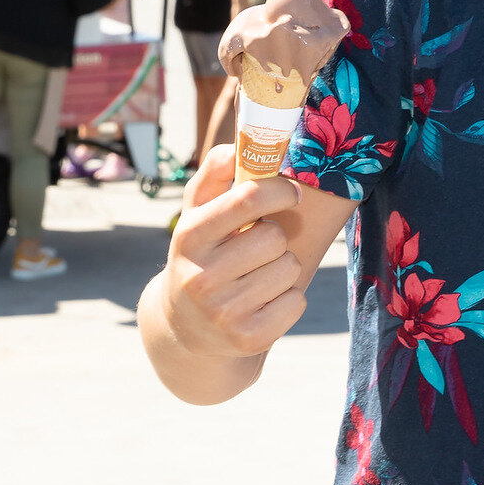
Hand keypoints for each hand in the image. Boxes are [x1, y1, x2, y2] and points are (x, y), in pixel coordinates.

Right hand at [157, 145, 310, 360]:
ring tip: (256, 275)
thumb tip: (236, 146)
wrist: (186, 328)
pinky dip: (288, 298)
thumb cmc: (202, 256)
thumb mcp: (197, 215)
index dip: (279, 190)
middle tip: (255, 249)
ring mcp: (223, 312)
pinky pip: (297, 301)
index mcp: (189, 236)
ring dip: (282, 268)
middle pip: (274, 237)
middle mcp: (201, 277)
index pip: (249, 198)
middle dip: (274, 238)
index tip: (289, 192)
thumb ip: (215, 175)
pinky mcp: (247, 339)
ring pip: (289, 269)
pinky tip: (262, 301)